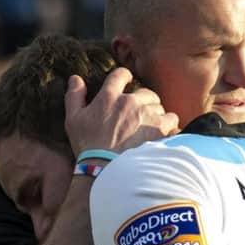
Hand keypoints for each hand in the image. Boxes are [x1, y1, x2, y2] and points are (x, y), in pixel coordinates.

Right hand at [64, 67, 178, 155]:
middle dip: (144, 103)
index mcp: (109, 96)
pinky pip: (172, 121)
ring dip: (157, 116)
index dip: (125, 77)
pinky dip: (170, 128)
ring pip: (160, 108)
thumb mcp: (73, 120)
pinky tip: (163, 137)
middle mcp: (130, 101)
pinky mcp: (160, 129)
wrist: (106, 170)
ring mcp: (147, 114)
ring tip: (149, 131)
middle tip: (139, 118)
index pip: (120, 75)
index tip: (128, 81)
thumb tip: (75, 78)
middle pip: (146, 93)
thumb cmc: (88, 147)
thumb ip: (74, 97)